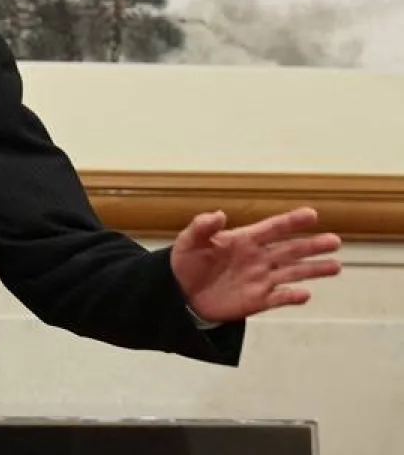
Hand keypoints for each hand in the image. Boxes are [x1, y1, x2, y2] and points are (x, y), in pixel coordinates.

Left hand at [172, 206, 341, 323]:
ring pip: (292, 273)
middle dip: (312, 245)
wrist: (180, 293)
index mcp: (244, 240)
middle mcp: (258, 258)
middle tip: (335, 241)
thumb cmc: (186, 262)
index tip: (312, 214)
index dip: (291, 221)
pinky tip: (305, 294)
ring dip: (313, 270)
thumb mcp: (188, 241)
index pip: (272, 228)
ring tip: (336, 266)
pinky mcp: (257, 300)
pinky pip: (279, 298)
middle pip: (290, 250)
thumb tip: (218, 214)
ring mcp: (260, 279)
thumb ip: (202, 227)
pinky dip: (292, 297)